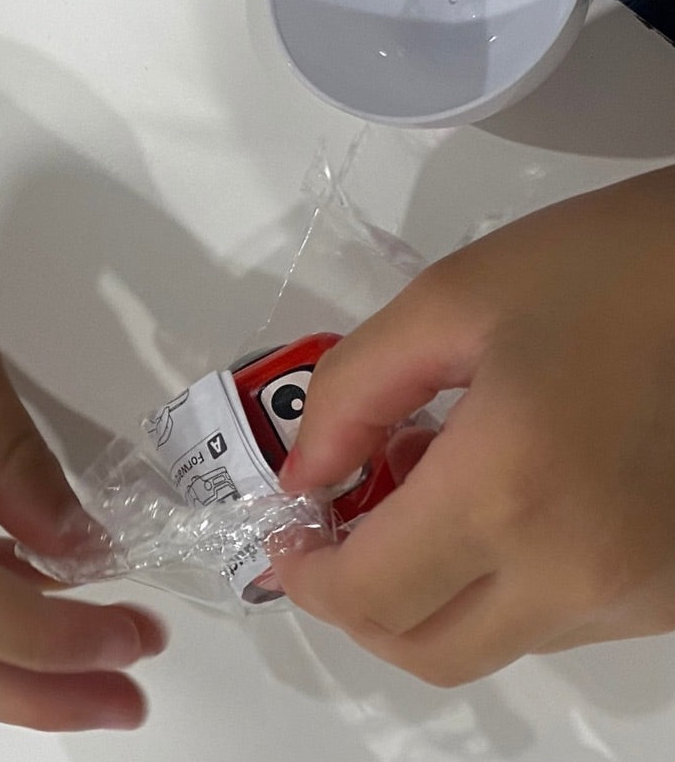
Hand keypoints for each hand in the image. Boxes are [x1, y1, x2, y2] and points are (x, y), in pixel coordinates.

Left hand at [275, 166, 674, 685]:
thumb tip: (301, 478)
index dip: (308, 577)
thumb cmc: (586, 273)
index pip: (374, 594)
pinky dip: (488, 584)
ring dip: (421, 593)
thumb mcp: (444, 304)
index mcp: (511, 492)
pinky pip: (546, 622)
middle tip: (330, 527)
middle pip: (425, 649)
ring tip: (413, 490)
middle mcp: (579, 573)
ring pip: (485, 643)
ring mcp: (635, 597)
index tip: (285, 533)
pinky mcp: (666, 593)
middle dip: (354, 600)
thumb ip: (351, 394)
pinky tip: (486, 500)